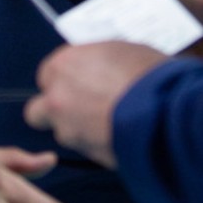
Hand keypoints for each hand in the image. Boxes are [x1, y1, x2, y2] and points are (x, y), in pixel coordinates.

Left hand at [25, 43, 165, 165]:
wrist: (162, 110)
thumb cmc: (147, 74)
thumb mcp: (124, 50)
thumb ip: (100, 60)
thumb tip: (101, 67)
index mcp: (65, 63)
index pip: (48, 74)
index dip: (64, 81)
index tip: (80, 85)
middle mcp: (57, 94)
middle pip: (39, 109)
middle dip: (56, 111)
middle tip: (83, 110)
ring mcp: (66, 127)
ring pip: (62, 132)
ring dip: (78, 131)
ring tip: (108, 126)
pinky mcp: (81, 152)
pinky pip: (83, 148)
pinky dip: (95, 145)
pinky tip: (116, 137)